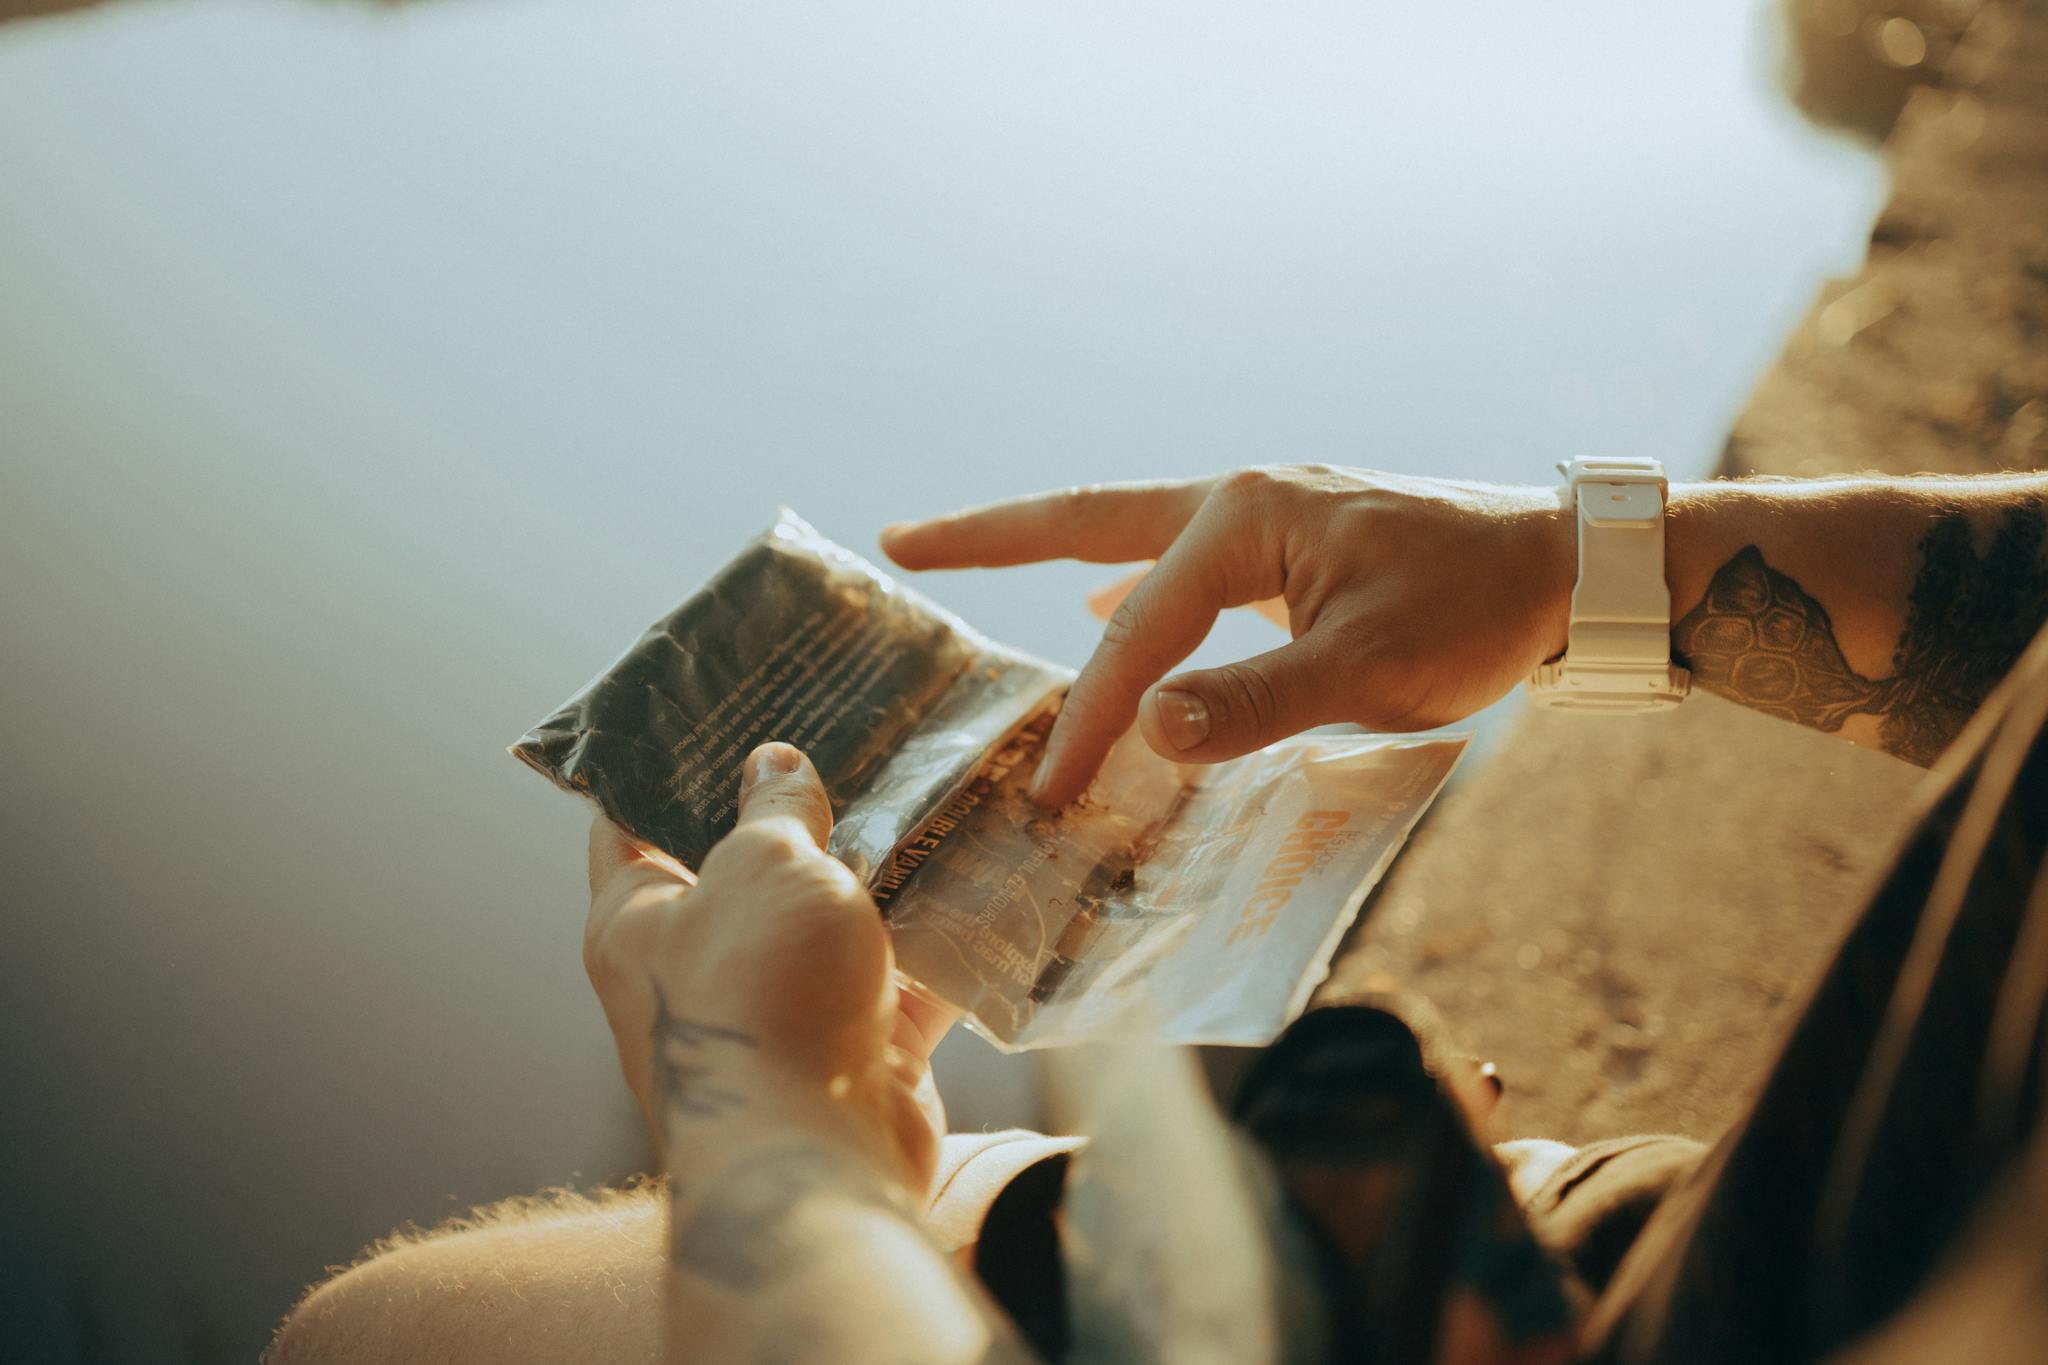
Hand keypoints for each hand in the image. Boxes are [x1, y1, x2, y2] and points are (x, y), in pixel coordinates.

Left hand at [584, 742, 955, 1194]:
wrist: (817, 1153)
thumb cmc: (760, 997)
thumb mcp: (765, 867)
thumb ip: (776, 811)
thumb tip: (774, 765)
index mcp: (636, 923)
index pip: (626, 826)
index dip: (658, 765)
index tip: (700, 711)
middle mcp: (700, 971)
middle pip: (744, 870)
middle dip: (795, 811)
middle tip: (844, 736)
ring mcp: (783, 1015)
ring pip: (833, 924)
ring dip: (882, 872)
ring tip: (930, 787)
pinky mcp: (859, 1051)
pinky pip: (902, 980)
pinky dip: (941, 943)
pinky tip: (984, 878)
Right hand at [883, 464, 1574, 805]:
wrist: (1567, 569)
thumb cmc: (1477, 613)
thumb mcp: (1370, 670)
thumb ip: (1254, 701)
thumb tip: (1146, 730)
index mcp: (1247, 515)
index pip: (1140, 631)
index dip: (1090, 717)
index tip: (1052, 793)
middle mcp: (1242, 500)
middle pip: (1089, 518)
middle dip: (993, 535)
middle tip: (902, 539)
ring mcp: (1265, 517)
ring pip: (1130, 538)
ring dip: (1051, 553)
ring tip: (968, 557)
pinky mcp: (1289, 546)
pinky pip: (1181, 569)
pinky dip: (1128, 590)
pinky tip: (1108, 615)